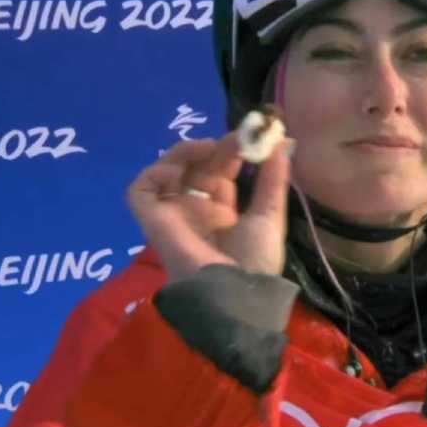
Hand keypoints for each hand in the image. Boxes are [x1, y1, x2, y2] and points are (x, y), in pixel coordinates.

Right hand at [127, 132, 293, 282]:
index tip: (251, 134)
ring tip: (208, 147)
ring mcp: (173, 213)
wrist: (235, 292)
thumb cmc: (255, 260)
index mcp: (222, 211)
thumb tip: (285, 142)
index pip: (220, 169)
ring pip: (167, 171)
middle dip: (216, 147)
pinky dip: (154, 174)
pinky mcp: (152, 220)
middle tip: (237, 137)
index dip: (232, 149)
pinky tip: (179, 172)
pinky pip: (140, 191)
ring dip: (184, 152)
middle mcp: (195, 209)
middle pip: (197, 166)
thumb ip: (273, 179)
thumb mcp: (270, 215)